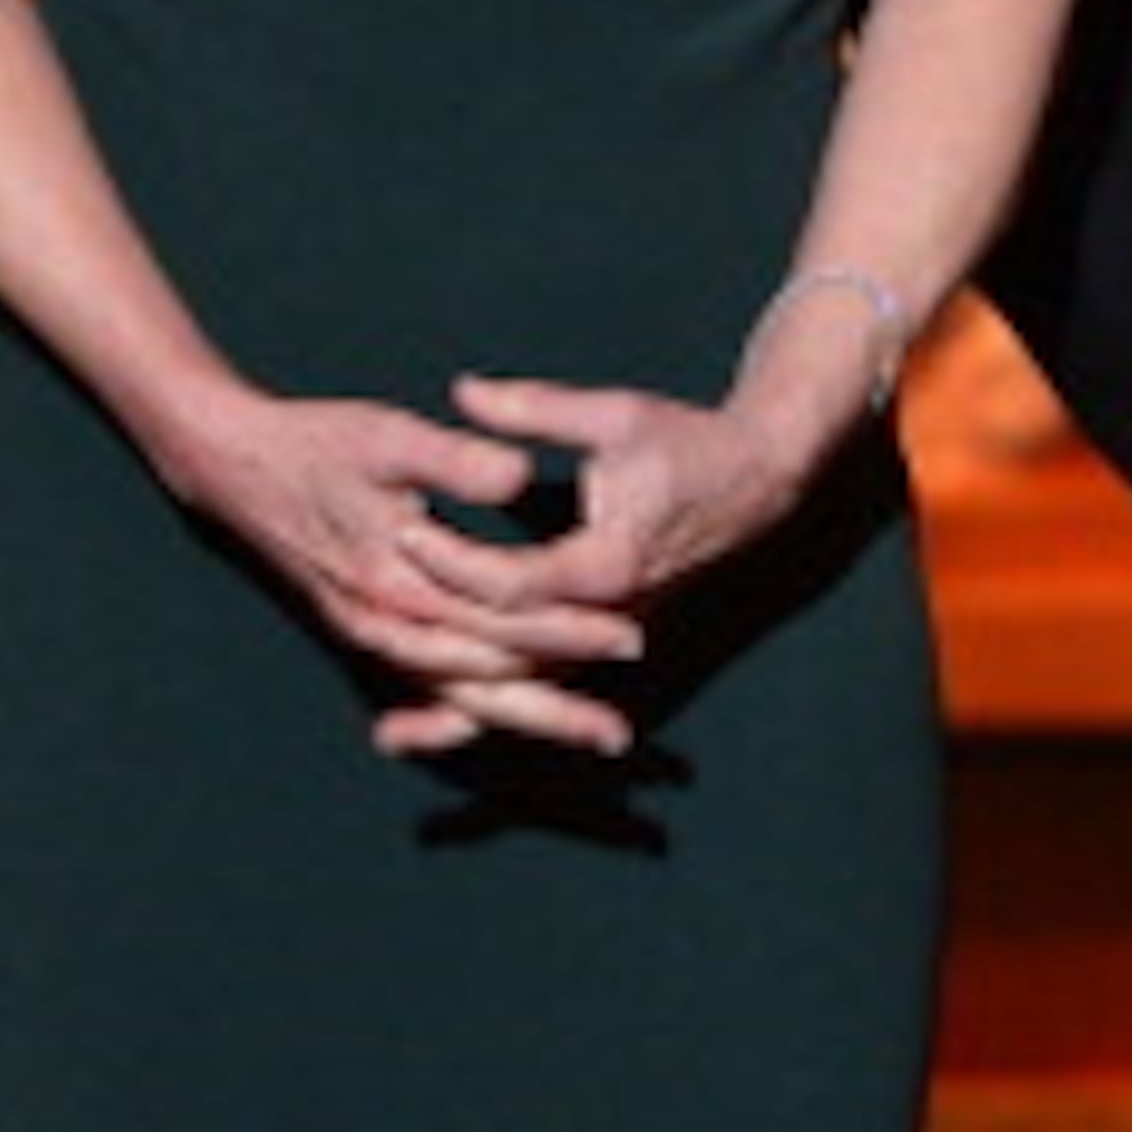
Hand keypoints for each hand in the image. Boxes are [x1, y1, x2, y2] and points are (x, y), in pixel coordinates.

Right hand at [152, 385, 619, 715]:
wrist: (230, 464)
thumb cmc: (312, 444)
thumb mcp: (385, 437)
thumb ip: (456, 460)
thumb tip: (521, 475)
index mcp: (396, 582)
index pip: (502, 619)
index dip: (568, 628)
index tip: (629, 636)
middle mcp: (384, 626)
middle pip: (486, 682)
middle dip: (556, 706)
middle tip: (621, 737)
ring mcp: (371, 637)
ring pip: (459, 696)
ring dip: (524, 717)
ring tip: (586, 735)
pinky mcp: (365, 632)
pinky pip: (426, 687)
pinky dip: (467, 714)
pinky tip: (506, 726)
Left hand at [365, 365, 799, 762]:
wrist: (761, 481)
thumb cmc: (688, 442)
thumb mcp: (613, 415)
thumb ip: (534, 411)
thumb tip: (463, 392)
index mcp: (609, 563)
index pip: (510, 583)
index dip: (450, 562)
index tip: (401, 530)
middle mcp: (611, 618)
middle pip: (508, 653)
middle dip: (439, 650)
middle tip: (370, 631)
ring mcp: (613, 637)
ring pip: (527, 687)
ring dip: (464, 713)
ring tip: (392, 738)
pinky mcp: (611, 640)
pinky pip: (546, 683)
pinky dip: (498, 708)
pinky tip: (450, 726)